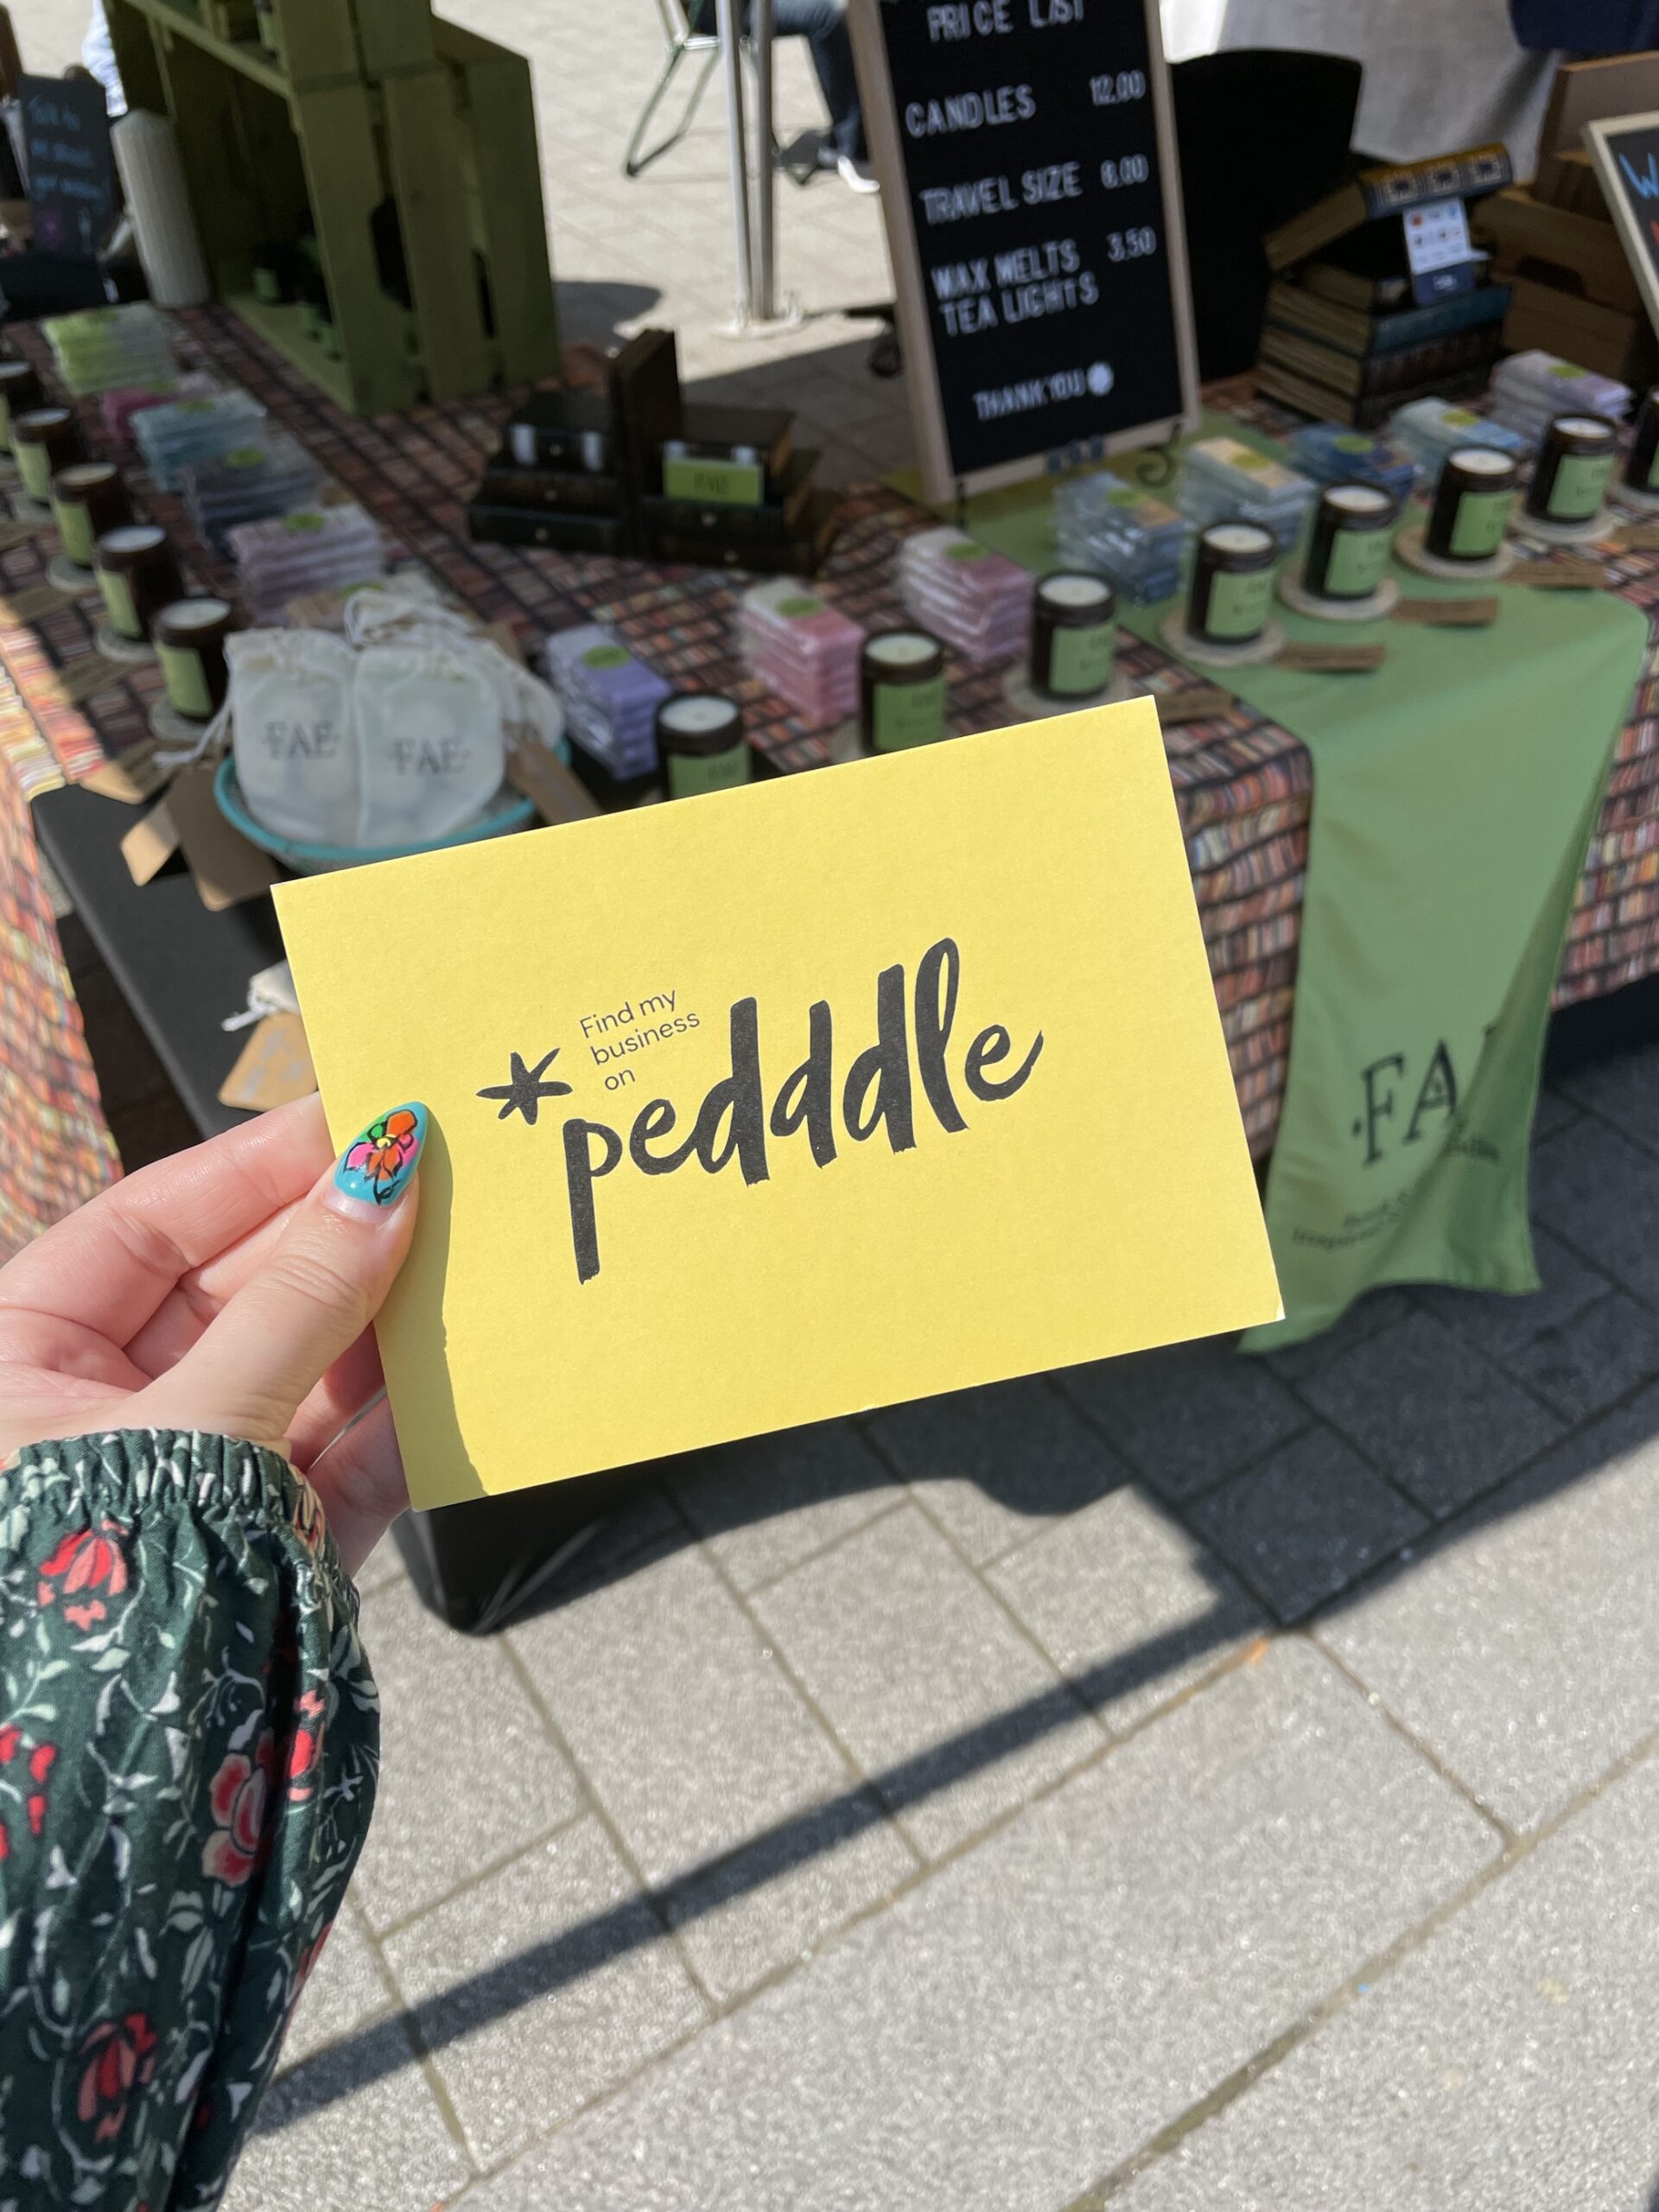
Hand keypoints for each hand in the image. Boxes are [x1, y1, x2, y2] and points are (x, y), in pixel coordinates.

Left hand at [0, 1094, 424, 1575]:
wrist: (93, 1807)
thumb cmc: (82, 1599)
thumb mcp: (193, 1422)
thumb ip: (299, 1299)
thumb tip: (378, 1179)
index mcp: (25, 1360)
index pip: (155, 1224)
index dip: (261, 1163)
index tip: (359, 1111)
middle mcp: (106, 1413)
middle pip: (246, 1290)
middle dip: (342, 1240)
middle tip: (438, 1178)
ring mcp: (198, 1482)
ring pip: (309, 1370)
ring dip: (389, 1324)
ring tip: (471, 1261)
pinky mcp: (275, 1551)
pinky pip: (346, 1460)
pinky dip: (405, 1422)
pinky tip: (462, 1376)